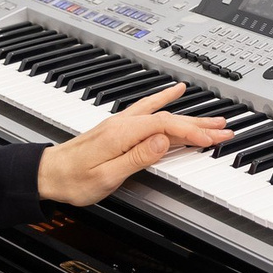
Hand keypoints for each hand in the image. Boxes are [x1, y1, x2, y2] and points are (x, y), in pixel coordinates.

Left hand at [37, 84, 232, 204]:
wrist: (47, 174)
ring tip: (214, 118)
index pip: (166, 127)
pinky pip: (149, 109)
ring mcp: (121, 124)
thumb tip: (162, 141)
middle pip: (169, 119)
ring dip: (190, 116)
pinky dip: (165, 99)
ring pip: (162, 114)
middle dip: (200, 124)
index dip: (192, 132)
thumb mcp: (106, 176)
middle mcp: (123, 124)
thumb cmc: (73, 180)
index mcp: (123, 134)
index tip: (213, 139)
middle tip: (225, 129)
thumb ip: (136, 157)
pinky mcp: (119, 128)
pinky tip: (176, 92)